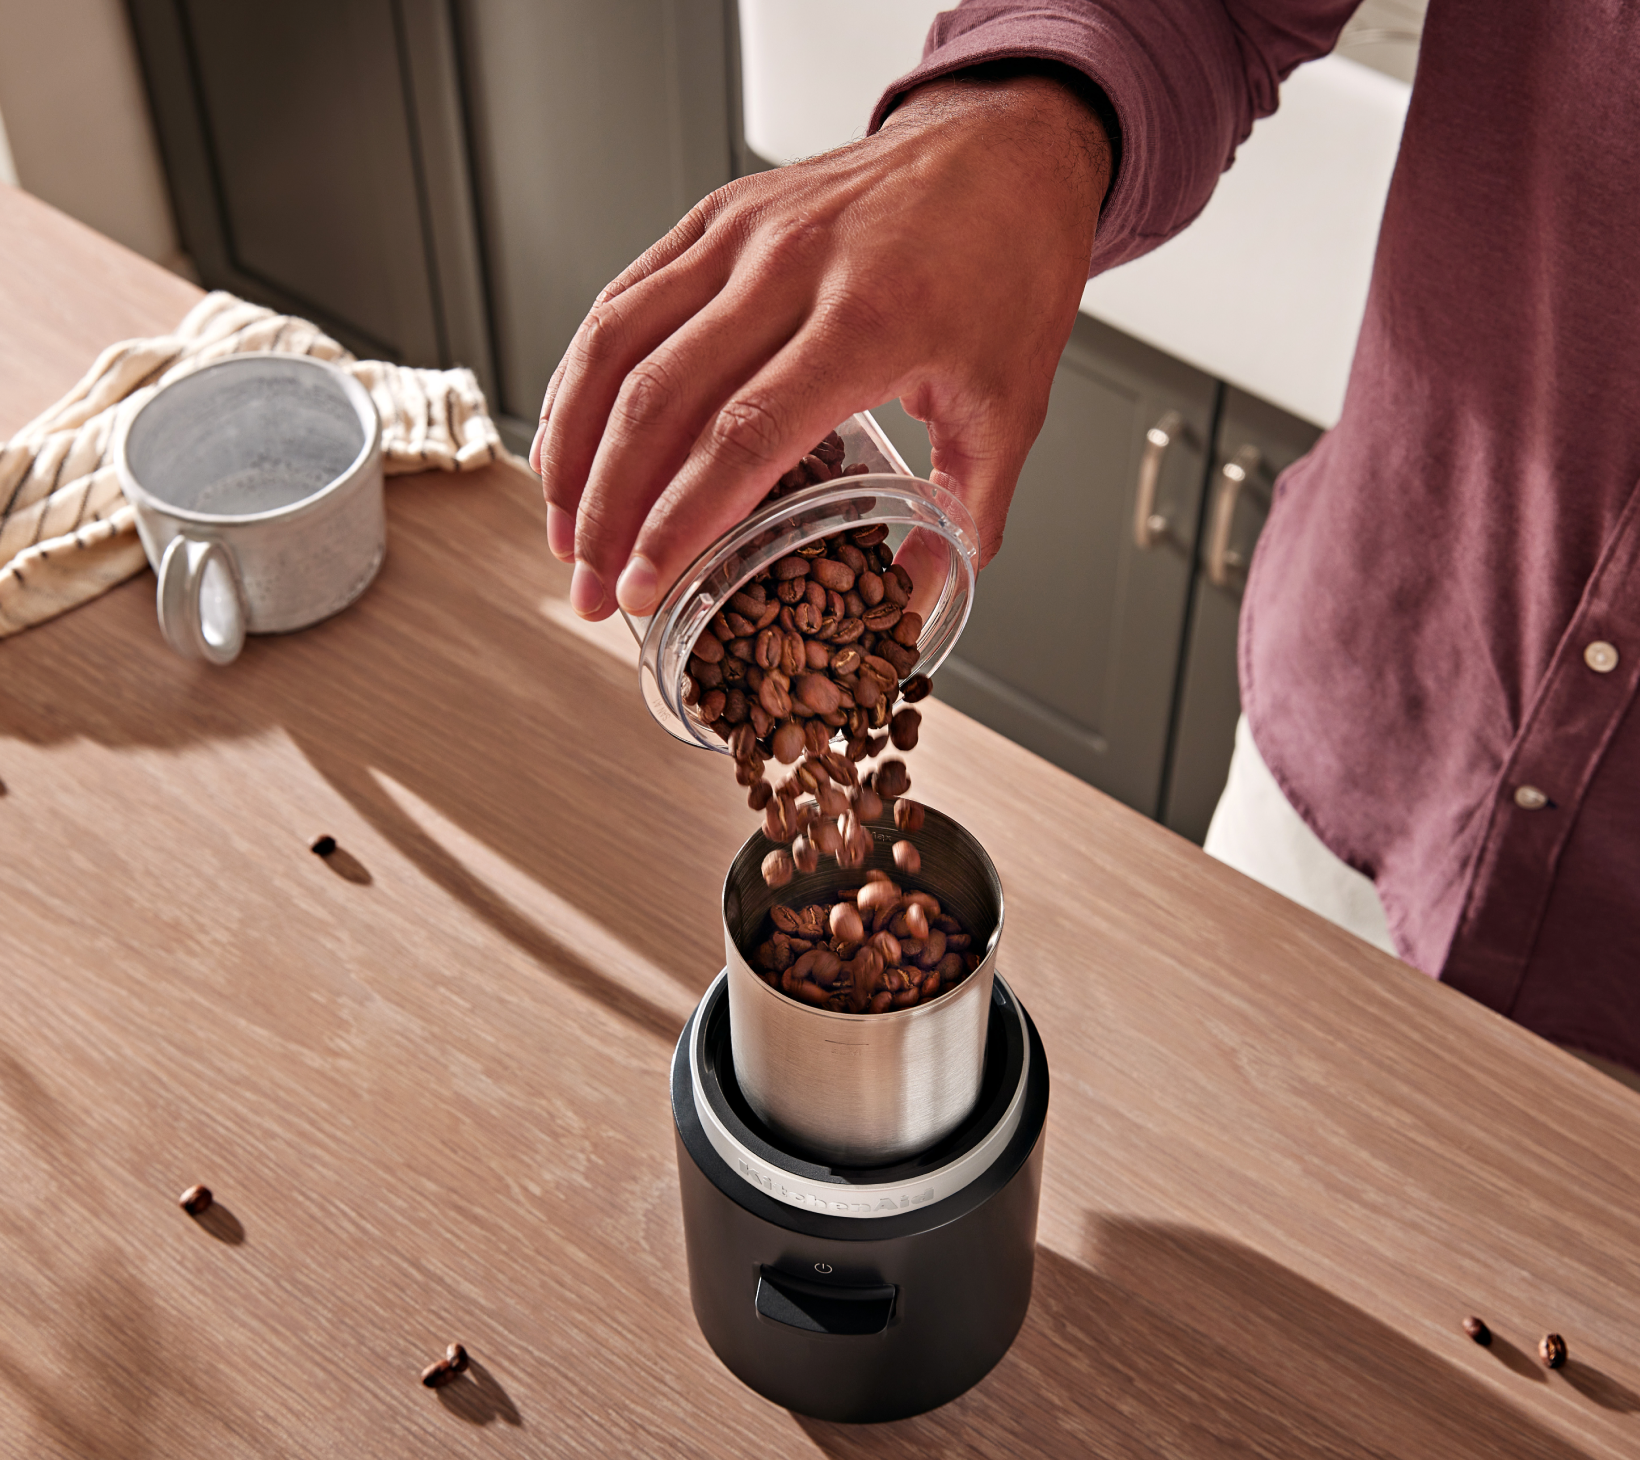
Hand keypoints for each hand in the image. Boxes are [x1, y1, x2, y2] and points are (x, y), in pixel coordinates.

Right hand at [531, 72, 1110, 619]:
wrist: (1003, 146)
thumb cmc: (1008, 273)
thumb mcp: (1013, 405)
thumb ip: (966, 516)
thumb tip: (915, 604)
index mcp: (871, 320)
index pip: (743, 436)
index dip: (680, 522)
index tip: (646, 588)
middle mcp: (791, 267)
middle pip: (661, 400)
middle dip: (610, 513)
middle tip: (595, 593)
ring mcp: (741, 233)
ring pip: (618, 346)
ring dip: (575, 452)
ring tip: (564, 536)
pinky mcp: (713, 216)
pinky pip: (620, 300)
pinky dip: (578, 379)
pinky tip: (566, 444)